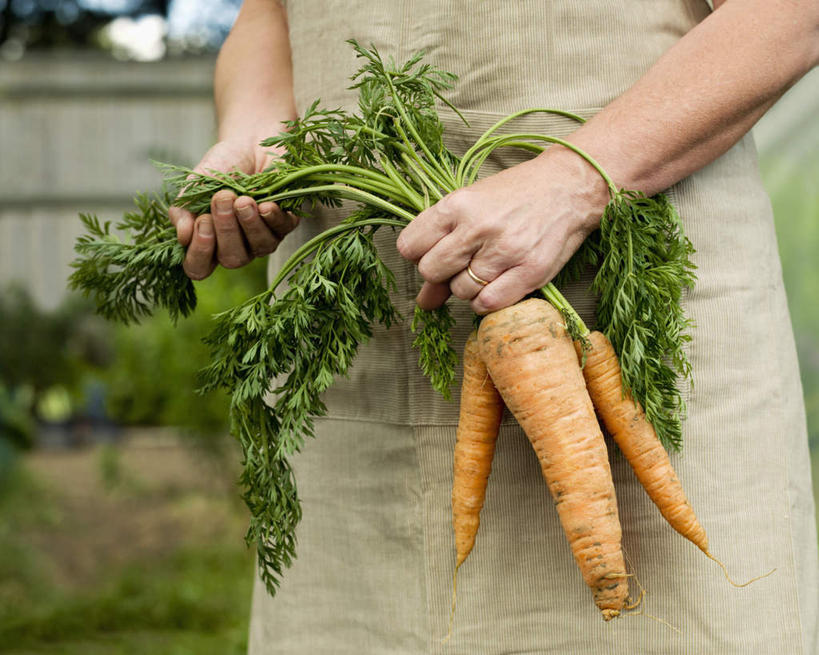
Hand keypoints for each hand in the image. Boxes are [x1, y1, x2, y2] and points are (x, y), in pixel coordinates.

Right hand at [168, 136, 298, 280]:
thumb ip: (184, 210)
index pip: (199, 268)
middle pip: (232, 259)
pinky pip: (281, 231)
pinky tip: (265, 203)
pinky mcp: (286, 223)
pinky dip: (272, 217)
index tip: (202, 222)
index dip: (199, 253)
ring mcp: (264, 238)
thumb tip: (183, 236)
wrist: (249, 142)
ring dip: (250, 224)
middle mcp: (238, 247)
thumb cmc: (220, 167)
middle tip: (223, 199)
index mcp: (210, 242)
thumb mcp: (195, 185)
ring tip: (243, 199)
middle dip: (227, 230)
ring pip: (260, 248)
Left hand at [396, 146, 609, 313]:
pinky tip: (496, 284)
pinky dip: (486, 301)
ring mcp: (505, 251)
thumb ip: (441, 247)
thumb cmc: (515, 195)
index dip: (419, 254)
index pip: (410, 247)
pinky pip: (488, 304)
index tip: (435, 250)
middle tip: (461, 261)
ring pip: (460, 292)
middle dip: (441, 273)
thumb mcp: (472, 207)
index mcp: (457, 205)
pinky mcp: (530, 272)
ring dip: (467, 287)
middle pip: (431, 271)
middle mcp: (478, 228)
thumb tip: (423, 301)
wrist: (568, 187)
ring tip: (486, 266)